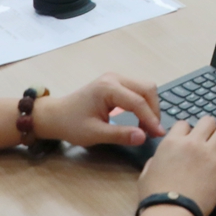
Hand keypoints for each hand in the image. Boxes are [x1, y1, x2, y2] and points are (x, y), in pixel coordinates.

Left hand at [32, 73, 164, 147]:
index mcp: (108, 88)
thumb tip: (143, 137)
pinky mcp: (116, 83)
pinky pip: (137, 90)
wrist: (55, 115)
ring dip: (150, 106)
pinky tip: (141, 118)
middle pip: (147, 88)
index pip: (138, 102)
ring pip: (145, 88)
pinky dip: (143, 103)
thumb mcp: (95, 134)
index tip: (159, 134)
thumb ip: (120, 135)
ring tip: (148, 126)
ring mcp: (115, 78)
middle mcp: (114, 78)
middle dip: (154, 110)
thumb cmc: (71, 125)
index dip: (151, 119)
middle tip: (154, 131)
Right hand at [137, 117, 215, 215]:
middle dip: (209, 128)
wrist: (170, 211)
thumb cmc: (155, 196)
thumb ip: (154, 161)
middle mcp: (192, 143)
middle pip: (208, 121)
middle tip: (210, 139)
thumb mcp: (146, 174)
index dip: (188, 131)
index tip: (191, 139)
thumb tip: (158, 159)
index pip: (184, 124)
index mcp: (172, 142)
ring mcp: (209, 153)